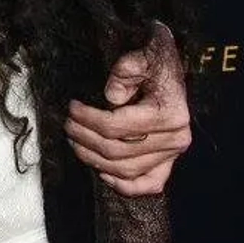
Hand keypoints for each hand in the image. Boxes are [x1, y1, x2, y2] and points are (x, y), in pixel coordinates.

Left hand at [67, 23, 190, 196]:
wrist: (171, 71)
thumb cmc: (154, 63)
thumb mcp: (141, 56)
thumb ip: (126, 71)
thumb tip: (110, 97)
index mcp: (170, 114)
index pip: (117, 127)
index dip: (88, 119)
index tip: (71, 108)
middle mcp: (176, 139)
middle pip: (117, 151)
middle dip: (84, 138)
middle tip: (67, 124)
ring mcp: (173, 154)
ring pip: (126, 170)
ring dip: (94, 159)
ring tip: (75, 142)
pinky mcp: (168, 162)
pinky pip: (149, 184)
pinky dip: (124, 185)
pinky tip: (102, 173)